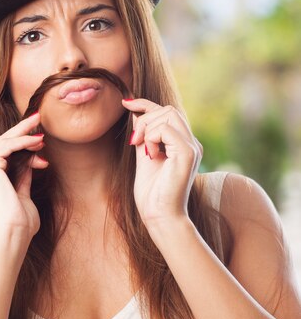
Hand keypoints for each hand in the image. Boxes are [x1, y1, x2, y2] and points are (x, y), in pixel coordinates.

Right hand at [0, 112, 48, 243]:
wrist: (10, 235)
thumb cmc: (19, 226)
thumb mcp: (22, 196)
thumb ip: (22, 178)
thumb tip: (30, 160)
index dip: (19, 146)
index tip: (38, 142)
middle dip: (18, 131)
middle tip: (37, 119)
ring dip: (21, 134)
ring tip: (40, 129)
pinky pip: (4, 147)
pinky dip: (21, 142)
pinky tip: (36, 143)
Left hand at [122, 99, 202, 227]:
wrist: (160, 216)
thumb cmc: (152, 193)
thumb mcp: (143, 157)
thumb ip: (143, 136)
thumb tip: (135, 114)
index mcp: (182, 144)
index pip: (167, 112)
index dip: (146, 104)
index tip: (126, 103)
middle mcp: (191, 143)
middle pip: (167, 109)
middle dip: (144, 118)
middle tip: (134, 141)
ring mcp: (192, 147)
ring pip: (168, 115)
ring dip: (147, 128)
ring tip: (143, 151)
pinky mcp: (188, 153)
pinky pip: (166, 129)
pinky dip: (152, 138)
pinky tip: (150, 155)